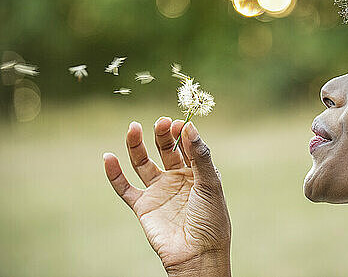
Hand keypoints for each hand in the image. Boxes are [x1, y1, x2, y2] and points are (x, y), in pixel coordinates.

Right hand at [103, 118, 230, 275]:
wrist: (197, 254)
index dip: (182, 133)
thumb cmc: (211, 219)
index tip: (178, 123)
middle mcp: (177, 178)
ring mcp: (159, 191)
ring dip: (136, 145)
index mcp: (197, 172)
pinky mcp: (143, 206)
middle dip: (162, 135)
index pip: (186, 146)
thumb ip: (199, 155)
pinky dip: (114, 173)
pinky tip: (108, 157)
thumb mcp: (210, 183)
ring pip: (143, 163)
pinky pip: (124, 187)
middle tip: (161, 122)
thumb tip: (189, 126)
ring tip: (133, 127)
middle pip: (165, 150)